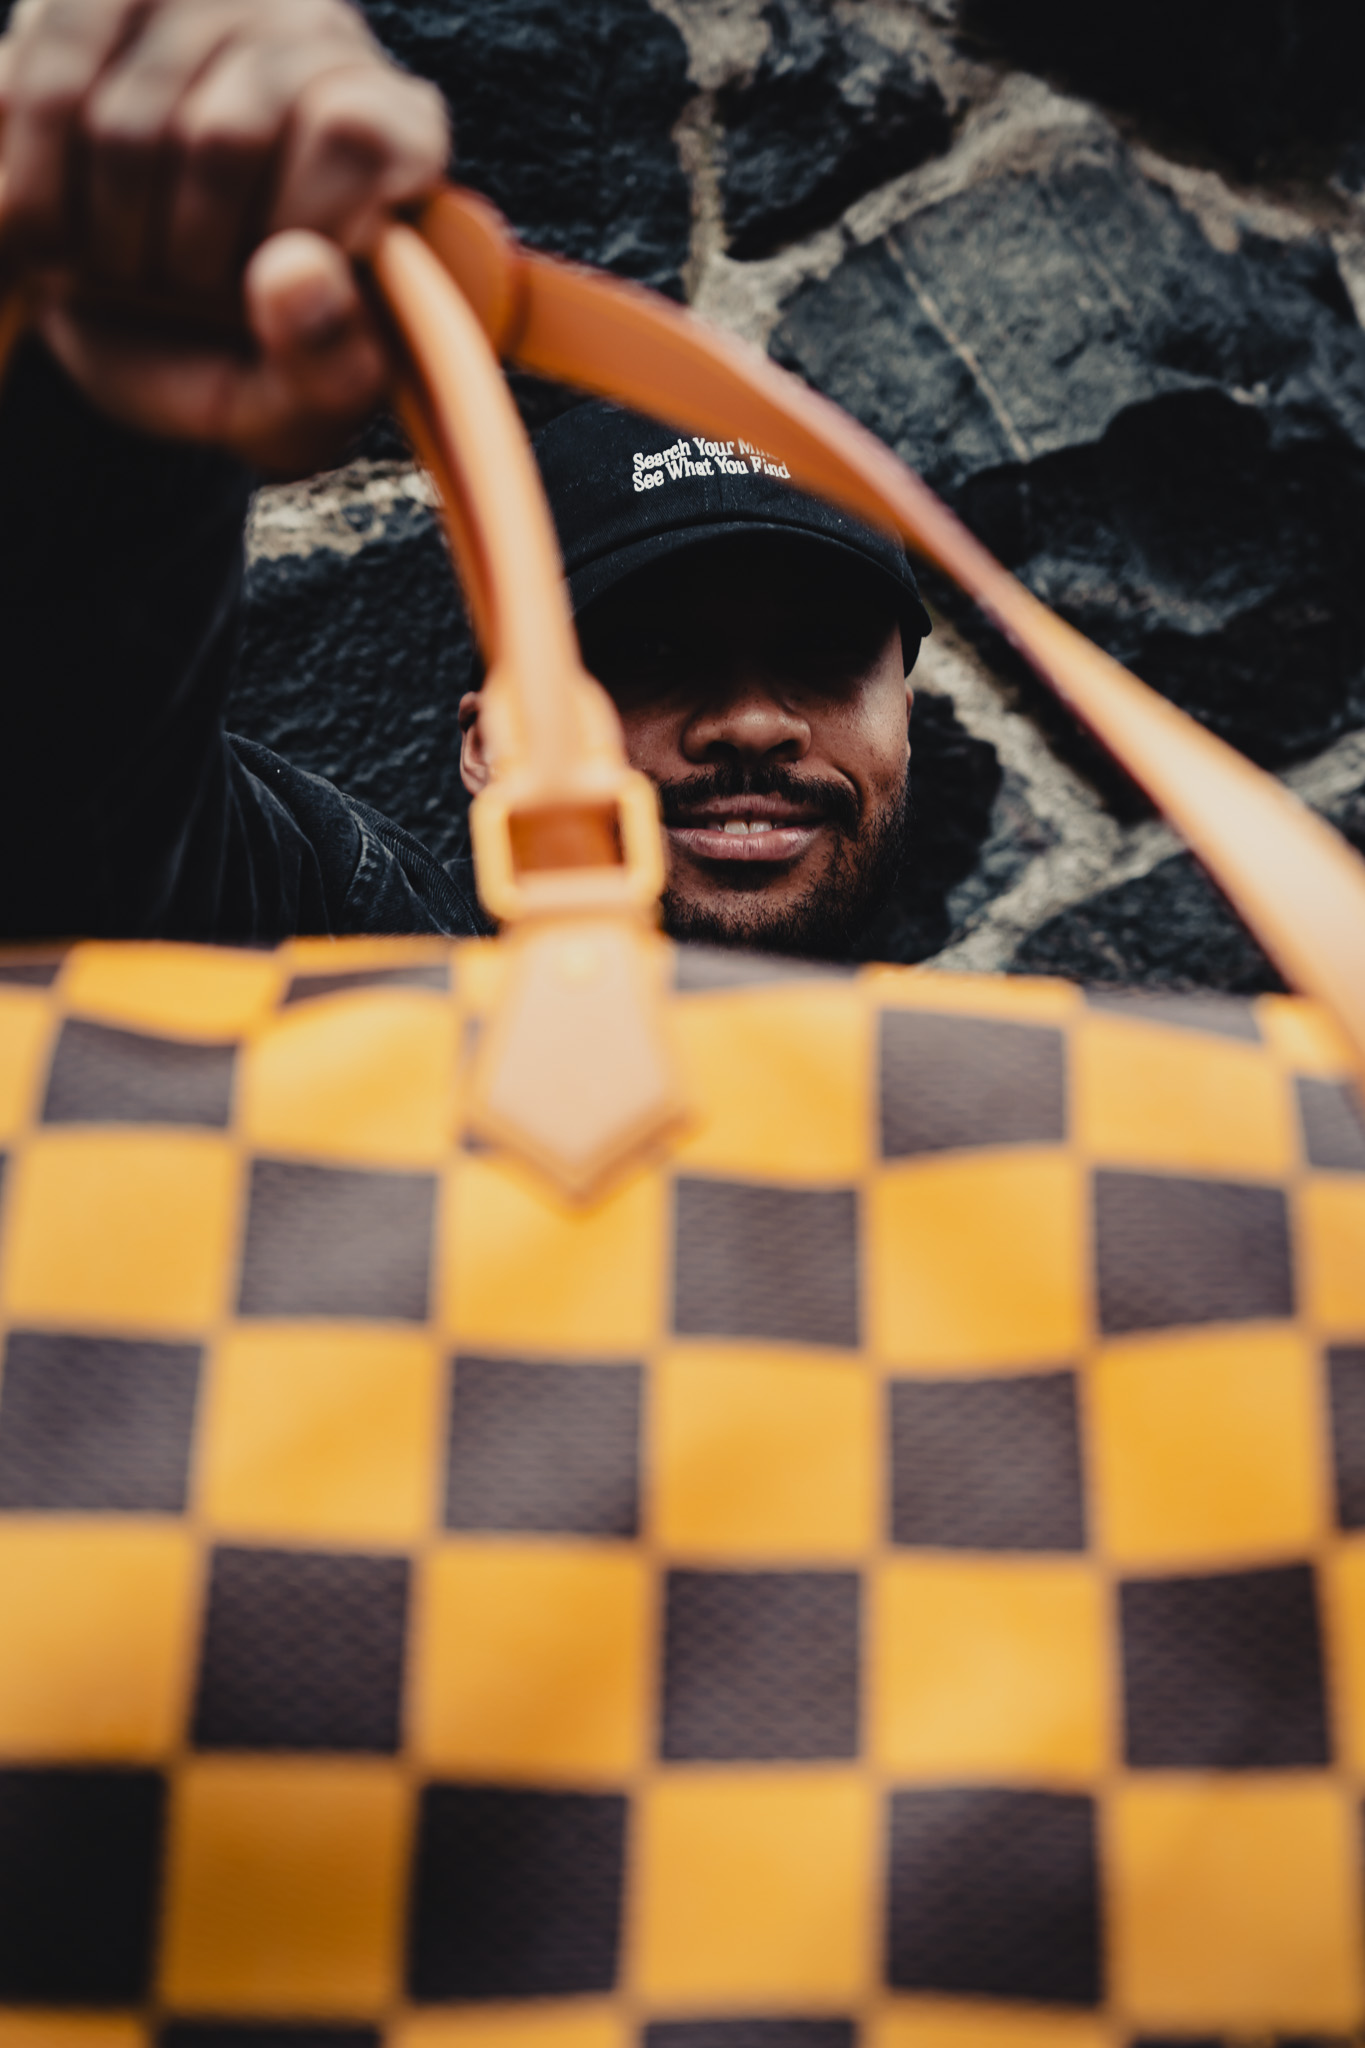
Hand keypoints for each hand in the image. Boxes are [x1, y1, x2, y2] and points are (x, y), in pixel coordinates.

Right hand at [0, 0, 449, 469]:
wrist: (113, 318)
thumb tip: (298, 275)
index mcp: (396, 137)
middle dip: (184, 260)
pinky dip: (31, 194)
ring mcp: (205, 3)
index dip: (292, 231)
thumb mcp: (292, 408)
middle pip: (226, 138)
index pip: (352, 135)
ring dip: (106, 240)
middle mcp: (313, 39)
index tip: (264, 294)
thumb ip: (328, 371)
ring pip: (127, 122)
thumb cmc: (228, 357)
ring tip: (121, 272)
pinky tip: (53, 237)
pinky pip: (43, 88)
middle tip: (181, 296)